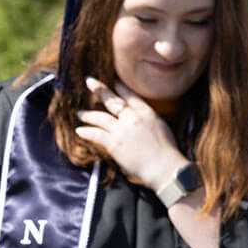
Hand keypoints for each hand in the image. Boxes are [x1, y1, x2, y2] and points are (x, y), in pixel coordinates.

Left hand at [76, 77, 188, 191]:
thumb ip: (149, 120)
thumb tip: (140, 120)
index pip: (131, 95)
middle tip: (90, 81)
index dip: (120, 87)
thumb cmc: (167, 151)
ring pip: (100, 117)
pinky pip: (96, 134)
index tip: (113, 81)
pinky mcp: (114, 143)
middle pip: (113, 100)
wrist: (164, 167)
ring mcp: (122, 130)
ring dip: (88, 114)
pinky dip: (86, 132)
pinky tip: (79, 131)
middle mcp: (133, 118)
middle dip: (100, 89)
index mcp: (147, 113)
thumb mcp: (162, 127)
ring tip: (79, 113)